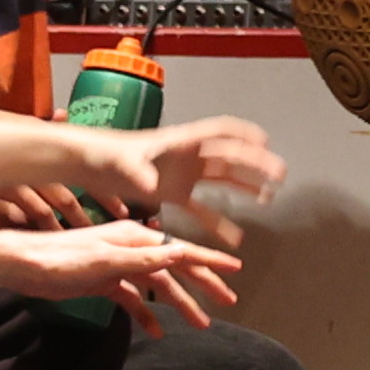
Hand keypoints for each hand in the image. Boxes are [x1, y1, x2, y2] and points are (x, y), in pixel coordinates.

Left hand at [3, 218, 242, 331]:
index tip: (235, 269)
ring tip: (200, 325)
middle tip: (228, 302)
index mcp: (135, 238)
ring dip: (179, 304)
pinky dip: (146, 313)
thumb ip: (143, 258)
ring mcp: (119, 265)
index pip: (181, 249)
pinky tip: (156, 331)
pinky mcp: (105, 281)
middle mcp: (131, 249)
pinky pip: (134, 298)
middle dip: (203, 285)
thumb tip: (180, 253)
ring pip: (158, 286)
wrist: (24, 266)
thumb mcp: (105, 260)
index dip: (210, 260)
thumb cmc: (60, 259)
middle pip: (176, 268)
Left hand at [101, 114, 284, 246]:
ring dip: (245, 187)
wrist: (90, 165)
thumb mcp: (121, 163)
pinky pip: (202, 210)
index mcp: (179, 142)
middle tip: (279, 172)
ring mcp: (183, 175)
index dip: (242, 135)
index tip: (264, 141)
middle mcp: (187, 156)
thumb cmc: (105, 156)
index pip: (218, 132)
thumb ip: (137, 172)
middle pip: (229, 157)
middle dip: (255, 164)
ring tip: (268, 196)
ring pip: (222, 180)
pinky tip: (233, 238)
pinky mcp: (173, 194)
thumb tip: (150, 182)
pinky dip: (218, 223)